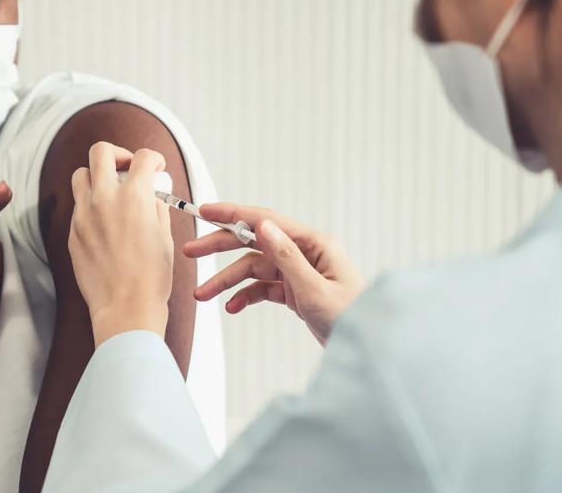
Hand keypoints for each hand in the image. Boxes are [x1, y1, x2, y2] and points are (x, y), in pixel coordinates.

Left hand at [69, 142, 173, 345]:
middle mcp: (105, 199)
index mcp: (134, 196)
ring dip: (97, 176)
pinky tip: (103, 221)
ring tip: (110, 191)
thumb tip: (153, 195)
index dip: (153, 158)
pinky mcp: (73, 233)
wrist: (125, 307)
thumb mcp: (164, 236)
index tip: (155, 167)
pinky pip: (77, 206)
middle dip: (117, 154)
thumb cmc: (151, 277)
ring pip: (80, 175)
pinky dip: (90, 205)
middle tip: (127, 167)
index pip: (141, 158)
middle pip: (101, 152)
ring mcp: (84, 215)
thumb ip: (156, 207)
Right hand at [185, 203, 364, 343]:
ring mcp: (300, 272)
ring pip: (254, 268)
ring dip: (228, 281)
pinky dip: (246, 296)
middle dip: (221, 247)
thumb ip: (287, 257)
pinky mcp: (296, 291)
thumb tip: (262, 226)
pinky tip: (233, 307)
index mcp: (314, 244)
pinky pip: (263, 288)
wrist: (369, 350)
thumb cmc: (352, 320)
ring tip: (203, 294)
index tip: (206, 211)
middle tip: (192, 251)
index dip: (233, 214)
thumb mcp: (314, 290)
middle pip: (254, 242)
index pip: (266, 222)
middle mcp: (305, 253)